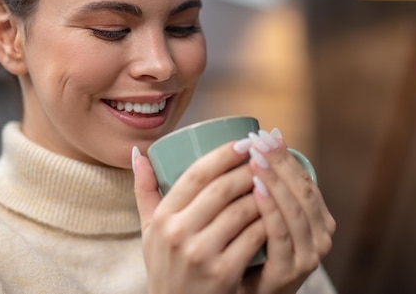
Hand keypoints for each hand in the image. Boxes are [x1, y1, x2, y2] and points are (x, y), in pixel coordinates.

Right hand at [133, 142, 266, 293]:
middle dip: (248, 169)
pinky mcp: (224, 273)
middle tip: (265, 157)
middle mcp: (178, 234)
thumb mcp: (149, 231)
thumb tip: (139, 154)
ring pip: (241, 211)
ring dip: (262, 193)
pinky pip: (253, 237)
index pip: (196, 175)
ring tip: (274, 182)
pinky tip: (276, 212)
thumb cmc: (166, 267)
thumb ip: (145, 191)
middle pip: (221, 189)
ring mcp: (201, 254)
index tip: (243, 141)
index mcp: (163, 217)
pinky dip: (268, 221)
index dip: (223, 154)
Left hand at [239, 129, 335, 293]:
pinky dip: (269, 210)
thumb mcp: (267, 219)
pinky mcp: (289, 272)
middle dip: (279, 163)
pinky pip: (280, 235)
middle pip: (301, 191)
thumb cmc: (253, 253)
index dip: (285, 156)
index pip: (304, 179)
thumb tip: (248, 143)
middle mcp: (321, 236)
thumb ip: (267, 191)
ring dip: (274, 181)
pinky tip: (256, 191)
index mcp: (318, 218)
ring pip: (294, 210)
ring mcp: (307, 256)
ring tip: (255, 160)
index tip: (265, 135)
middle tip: (258, 141)